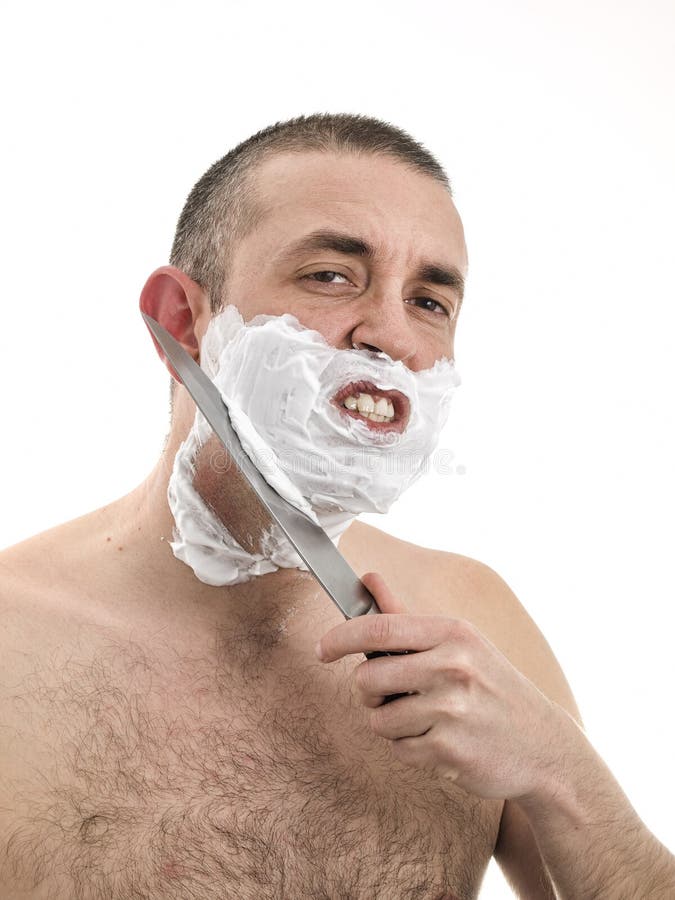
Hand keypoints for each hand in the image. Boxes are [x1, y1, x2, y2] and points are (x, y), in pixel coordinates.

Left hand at [315, 572, 576, 800]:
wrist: (543, 746)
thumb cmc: (492, 688)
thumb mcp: (459, 643)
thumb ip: (405, 615)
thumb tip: (369, 578)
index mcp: (453, 633)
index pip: (379, 628)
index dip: (340, 637)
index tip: (322, 649)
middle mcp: (453, 667)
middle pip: (368, 677)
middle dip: (370, 690)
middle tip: (392, 692)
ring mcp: (452, 709)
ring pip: (378, 718)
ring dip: (392, 723)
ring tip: (426, 718)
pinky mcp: (449, 750)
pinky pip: (398, 748)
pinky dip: (410, 748)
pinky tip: (440, 740)